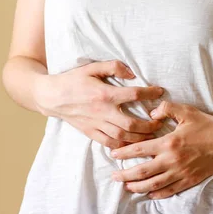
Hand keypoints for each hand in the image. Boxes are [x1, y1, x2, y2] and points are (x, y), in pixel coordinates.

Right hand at [35, 59, 165, 148]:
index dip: (150, 93)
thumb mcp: (92, 67)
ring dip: (140, 138)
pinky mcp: (91, 133)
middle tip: (161, 122)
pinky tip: (133, 144)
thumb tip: (132, 74)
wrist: (52, 96)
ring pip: (123, 137)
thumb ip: (113, 67)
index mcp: (104, 94)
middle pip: (132, 123)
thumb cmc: (73, 80)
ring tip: (152, 135)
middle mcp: (102, 112)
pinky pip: (110, 144)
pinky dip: (123, 146)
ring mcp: (96, 124)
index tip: (160, 92)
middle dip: (150, 125)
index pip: (133, 95)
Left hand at [108, 100, 212, 198]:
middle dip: (126, 175)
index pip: (140, 149)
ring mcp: (181, 172)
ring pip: (154, 184)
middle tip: (114, 176)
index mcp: (168, 142)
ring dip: (138, 187)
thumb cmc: (207, 125)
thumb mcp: (186, 111)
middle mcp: (172, 160)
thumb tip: (150, 113)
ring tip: (127, 187)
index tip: (113, 154)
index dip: (124, 152)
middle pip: (143, 171)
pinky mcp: (190, 180)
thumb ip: (166, 108)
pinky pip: (171, 190)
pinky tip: (150, 194)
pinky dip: (158, 194)